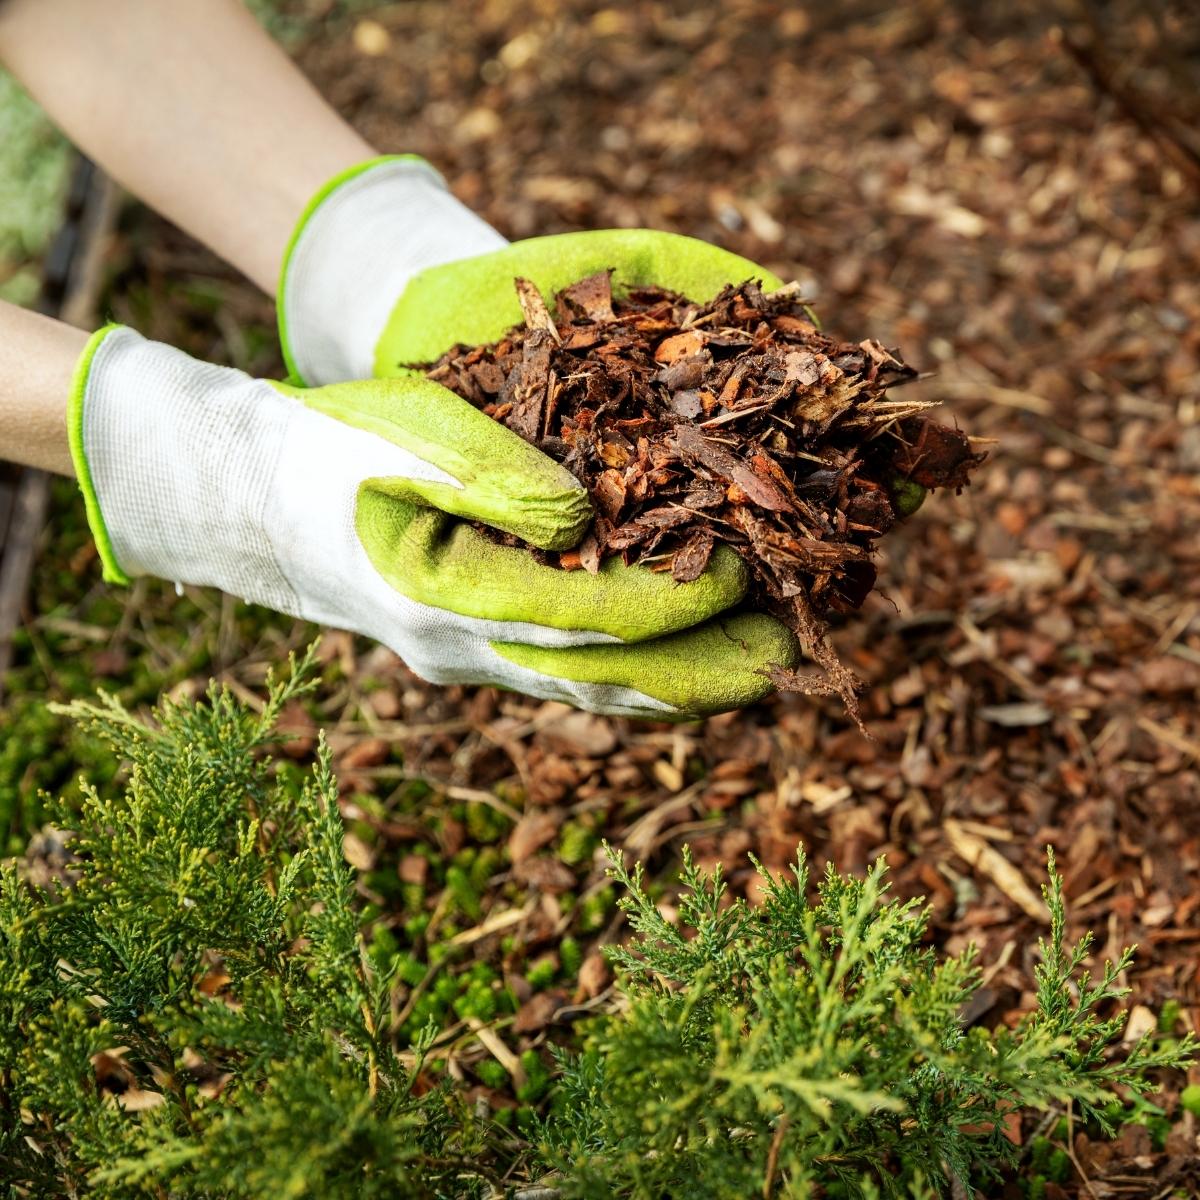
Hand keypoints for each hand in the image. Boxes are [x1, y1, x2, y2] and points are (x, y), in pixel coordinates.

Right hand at [70, 327, 794, 718]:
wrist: (262, 501)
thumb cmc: (336, 450)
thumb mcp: (405, 438)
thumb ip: (490, 477)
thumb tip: (583, 521)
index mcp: (445, 595)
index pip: (586, 615)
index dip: (672, 600)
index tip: (744, 570)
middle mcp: (463, 649)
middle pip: (601, 678)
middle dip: (698, 670)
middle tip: (786, 661)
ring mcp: (468, 661)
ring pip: (590, 690)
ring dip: (675, 684)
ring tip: (758, 672)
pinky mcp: (478, 652)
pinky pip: (569, 676)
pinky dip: (634, 674)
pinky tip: (685, 661)